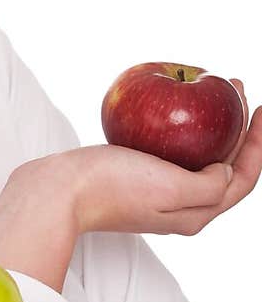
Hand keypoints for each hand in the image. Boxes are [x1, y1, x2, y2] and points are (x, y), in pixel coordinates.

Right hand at [70, 77, 260, 236]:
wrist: (59, 191)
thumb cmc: (112, 189)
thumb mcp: (170, 190)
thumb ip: (208, 185)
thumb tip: (225, 170)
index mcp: (195, 213)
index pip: (242, 177)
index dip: (258, 143)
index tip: (258, 107)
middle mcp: (181, 206)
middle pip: (224, 164)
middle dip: (238, 127)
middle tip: (236, 88)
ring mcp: (159, 191)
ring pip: (199, 155)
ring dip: (214, 124)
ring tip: (214, 91)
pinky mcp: (138, 176)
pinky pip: (171, 150)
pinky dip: (181, 127)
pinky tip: (173, 108)